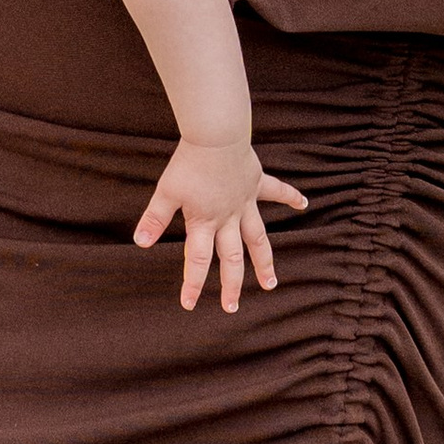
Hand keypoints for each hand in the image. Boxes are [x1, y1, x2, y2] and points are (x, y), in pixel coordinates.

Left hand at [132, 138, 309, 313]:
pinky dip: (290, 196)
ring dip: (264, 261)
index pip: (197, 259)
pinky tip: (304, 204)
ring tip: (271, 283)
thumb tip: (140, 242)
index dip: (192, 283)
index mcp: (205, 221)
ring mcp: (245, 202)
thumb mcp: (167, 192)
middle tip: (232, 307)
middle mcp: (228, 218)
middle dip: (231, 284)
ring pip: (258, 238)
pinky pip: (276, 191)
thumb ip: (155, 218)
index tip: (189, 305)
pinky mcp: (255, 183)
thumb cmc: (189, 163)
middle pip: (231, 257)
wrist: (215, 136)